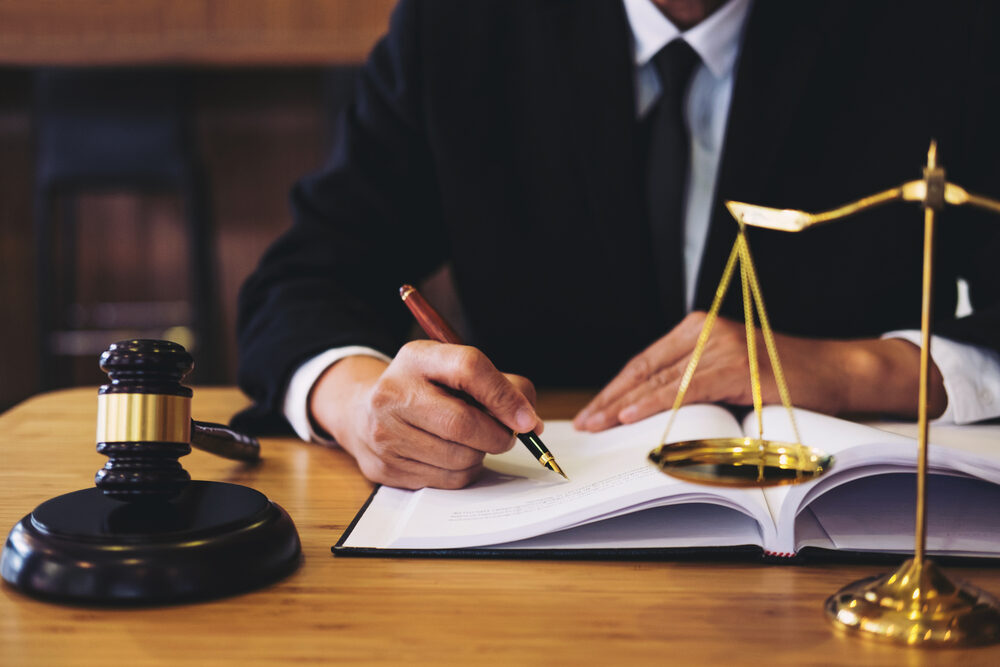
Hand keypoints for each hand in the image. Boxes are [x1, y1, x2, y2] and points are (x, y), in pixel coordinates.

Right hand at [309, 341, 541, 488]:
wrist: (363, 413)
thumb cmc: (425, 390)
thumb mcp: (453, 370)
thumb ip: (498, 385)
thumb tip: (529, 421)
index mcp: (416, 358)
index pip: (469, 368)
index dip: (505, 396)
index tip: (527, 419)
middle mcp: (393, 393)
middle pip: (463, 423)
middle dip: (498, 436)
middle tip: (507, 436)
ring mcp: (385, 434)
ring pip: (459, 458)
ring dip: (481, 455)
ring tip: (473, 442)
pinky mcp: (385, 468)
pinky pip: (447, 480)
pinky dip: (463, 472)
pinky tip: (454, 456)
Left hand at [573, 312, 945, 431]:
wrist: (835, 374)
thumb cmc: (783, 380)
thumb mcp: (728, 375)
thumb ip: (693, 382)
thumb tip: (648, 411)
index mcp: (698, 330)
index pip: (645, 362)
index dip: (615, 388)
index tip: (593, 411)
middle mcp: (705, 331)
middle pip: (644, 369)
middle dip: (611, 398)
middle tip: (585, 422)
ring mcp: (720, 347)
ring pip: (659, 379)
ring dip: (623, 404)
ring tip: (598, 423)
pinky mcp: (736, 366)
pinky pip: (685, 388)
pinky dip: (655, 403)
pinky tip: (630, 416)